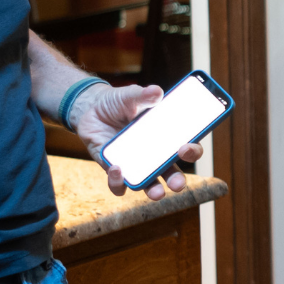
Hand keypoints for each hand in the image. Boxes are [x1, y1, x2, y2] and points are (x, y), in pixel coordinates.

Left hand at [68, 82, 203, 199]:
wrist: (91, 109)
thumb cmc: (118, 102)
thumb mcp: (130, 95)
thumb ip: (142, 95)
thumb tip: (156, 91)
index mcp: (166, 137)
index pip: (187, 148)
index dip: (192, 151)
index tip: (186, 148)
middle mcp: (154, 155)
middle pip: (172, 173)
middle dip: (177, 181)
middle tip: (177, 183)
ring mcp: (135, 164)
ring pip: (149, 185)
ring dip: (155, 191)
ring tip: (157, 192)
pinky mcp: (114, 169)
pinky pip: (119, 184)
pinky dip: (119, 182)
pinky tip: (117, 168)